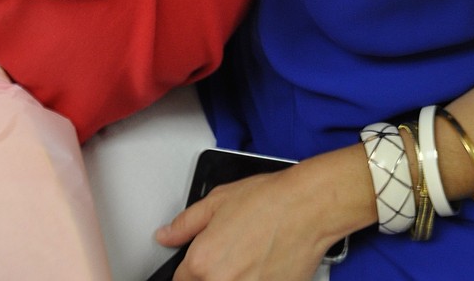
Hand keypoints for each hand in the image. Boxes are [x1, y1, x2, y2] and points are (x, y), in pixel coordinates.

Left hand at [156, 171, 327, 280]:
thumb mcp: (218, 200)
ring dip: (232, 278)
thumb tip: (165, 236)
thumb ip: (185, 224)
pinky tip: (261, 268)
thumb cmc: (269, 200)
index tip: (202, 263)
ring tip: (248, 261)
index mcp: (202, 263)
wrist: (308, 208)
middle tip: (230, 256)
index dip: (190, 271)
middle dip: (211, 275)